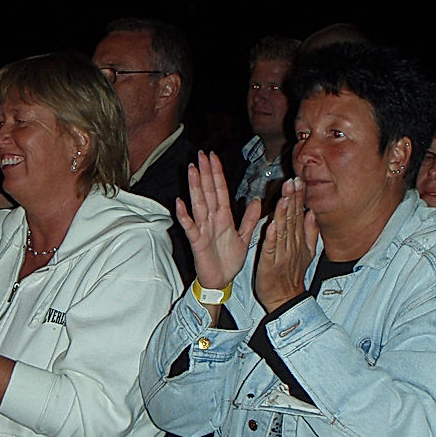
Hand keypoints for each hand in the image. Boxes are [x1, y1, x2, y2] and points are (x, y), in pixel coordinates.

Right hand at [176, 151, 261, 289]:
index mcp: (223, 217)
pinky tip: (180, 203)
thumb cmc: (229, 260)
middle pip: (208, 192)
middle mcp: (211, 219)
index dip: (217, 173)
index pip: (220, 190)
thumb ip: (249, 218)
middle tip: (201, 154)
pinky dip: (184, 215)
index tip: (213, 157)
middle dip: (205, 173)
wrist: (222, 281)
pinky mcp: (197, 242)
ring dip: (195, 187)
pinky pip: (190, 227)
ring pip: (199, 204)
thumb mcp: (245, 237)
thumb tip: (255, 199)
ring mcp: (202, 229)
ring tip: (191, 170)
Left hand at [254, 177, 318, 311]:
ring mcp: (281, 253)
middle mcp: (291, 244)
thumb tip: (312, 213)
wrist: (285, 298)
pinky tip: (272, 225)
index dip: (299, 197)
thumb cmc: (292, 274)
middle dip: (293, 199)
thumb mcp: (307, 252)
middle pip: (293, 218)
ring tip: (285, 198)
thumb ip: (310, 232)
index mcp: (298, 239)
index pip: (299, 213)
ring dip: (284, 214)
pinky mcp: (270, 263)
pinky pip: (271, 248)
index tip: (299, 180)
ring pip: (283, 230)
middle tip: (293, 182)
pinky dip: (272, 237)